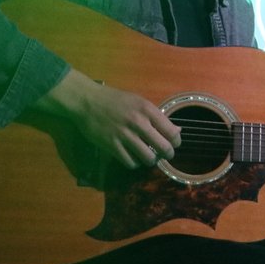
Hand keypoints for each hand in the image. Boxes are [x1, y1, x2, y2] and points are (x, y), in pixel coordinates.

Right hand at [46, 72, 180, 169]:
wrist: (87, 101)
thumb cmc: (116, 100)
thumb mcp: (140, 102)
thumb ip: (157, 117)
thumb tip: (177, 131)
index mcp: (147, 110)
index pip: (171, 131)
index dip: (176, 141)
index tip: (174, 144)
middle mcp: (138, 123)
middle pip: (163, 147)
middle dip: (167, 154)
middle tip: (165, 155)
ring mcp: (124, 135)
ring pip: (148, 158)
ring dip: (151, 160)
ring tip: (149, 157)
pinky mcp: (111, 145)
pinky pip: (130, 162)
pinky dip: (134, 163)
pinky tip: (134, 158)